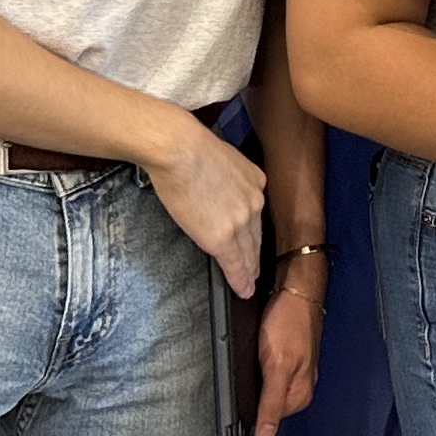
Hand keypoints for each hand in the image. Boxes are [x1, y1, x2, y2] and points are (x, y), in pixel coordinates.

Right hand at [148, 119, 269, 297]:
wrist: (179, 149)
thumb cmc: (188, 145)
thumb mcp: (221, 157)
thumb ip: (226, 175)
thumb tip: (215, 184)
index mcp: (254, 180)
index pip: (255, 213)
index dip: (253, 231)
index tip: (253, 243)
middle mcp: (254, 201)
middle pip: (256, 235)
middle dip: (255, 254)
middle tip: (254, 270)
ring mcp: (241, 221)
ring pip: (248, 252)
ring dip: (249, 270)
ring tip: (248, 284)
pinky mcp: (223, 238)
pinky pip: (235, 264)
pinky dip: (240, 280)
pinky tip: (243, 290)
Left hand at [250, 251, 323, 435]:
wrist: (297, 287)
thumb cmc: (288, 324)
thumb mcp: (278, 367)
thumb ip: (272, 403)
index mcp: (299, 395)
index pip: (269, 420)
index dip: (249, 415)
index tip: (230, 406)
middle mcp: (299, 385)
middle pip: (267, 404)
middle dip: (250, 396)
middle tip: (234, 379)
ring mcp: (294, 368)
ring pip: (266, 387)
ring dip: (250, 382)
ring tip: (238, 369)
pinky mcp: (286, 354)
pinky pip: (266, 370)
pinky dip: (255, 367)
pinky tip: (247, 359)